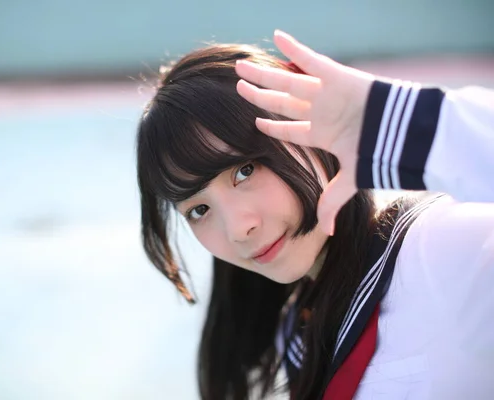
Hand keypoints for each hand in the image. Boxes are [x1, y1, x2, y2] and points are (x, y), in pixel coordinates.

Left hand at [235, 30, 374, 235]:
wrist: (400, 134)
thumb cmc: (378, 156)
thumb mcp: (350, 181)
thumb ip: (332, 201)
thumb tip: (326, 232)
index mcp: (322, 135)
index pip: (291, 130)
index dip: (273, 127)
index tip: (256, 124)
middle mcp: (320, 112)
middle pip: (281, 103)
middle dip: (259, 95)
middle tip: (239, 86)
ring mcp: (325, 94)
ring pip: (286, 82)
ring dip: (263, 73)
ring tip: (240, 66)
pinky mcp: (335, 75)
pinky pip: (310, 58)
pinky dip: (293, 48)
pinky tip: (276, 36)